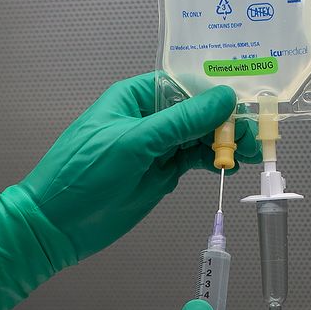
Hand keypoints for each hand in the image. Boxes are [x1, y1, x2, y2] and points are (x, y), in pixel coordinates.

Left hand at [19, 73, 258, 264]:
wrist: (56, 225)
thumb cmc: (84, 174)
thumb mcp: (135, 142)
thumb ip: (181, 121)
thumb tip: (224, 97)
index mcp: (135, 97)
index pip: (184, 83)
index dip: (215, 90)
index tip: (246, 99)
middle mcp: (148, 117)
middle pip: (197, 110)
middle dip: (226, 119)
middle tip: (254, 134)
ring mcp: (156, 146)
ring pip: (199, 136)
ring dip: (225, 141)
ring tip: (250, 151)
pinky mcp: (161, 173)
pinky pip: (193, 159)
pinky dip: (213, 160)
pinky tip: (230, 164)